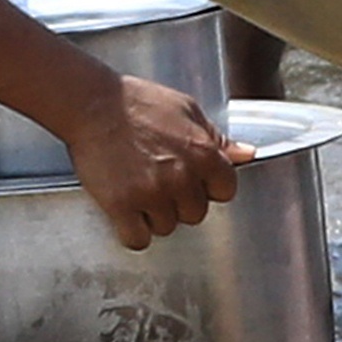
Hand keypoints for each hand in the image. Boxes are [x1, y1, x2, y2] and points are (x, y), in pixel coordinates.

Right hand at [65, 73, 247, 250]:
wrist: (94, 105)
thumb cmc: (139, 103)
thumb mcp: (188, 111)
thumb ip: (218, 139)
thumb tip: (247, 154)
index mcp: (203, 153)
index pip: (226, 191)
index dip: (211, 187)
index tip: (197, 182)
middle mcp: (181, 177)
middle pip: (196, 214)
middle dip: (182, 203)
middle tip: (163, 184)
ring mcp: (151, 193)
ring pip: (167, 227)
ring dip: (156, 216)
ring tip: (141, 192)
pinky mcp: (121, 205)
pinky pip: (137, 239)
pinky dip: (133, 232)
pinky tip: (128, 215)